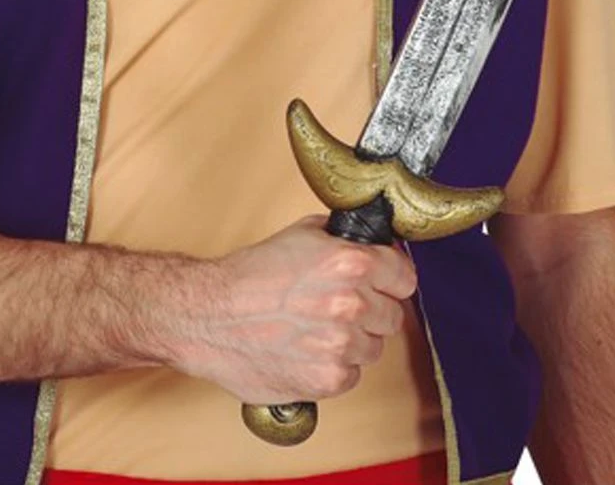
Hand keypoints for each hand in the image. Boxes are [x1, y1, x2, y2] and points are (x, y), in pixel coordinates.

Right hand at [171, 215, 416, 404]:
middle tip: (337, 306)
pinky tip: (306, 349)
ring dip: (352, 341)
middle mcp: (351, 304)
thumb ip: (344, 239)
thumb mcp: (301, 234)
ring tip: (315, 329)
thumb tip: (376, 243)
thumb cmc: (250, 275)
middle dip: (370, 311)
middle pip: (392, 316)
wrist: (210, 315)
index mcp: (350, 263)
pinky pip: (352, 374)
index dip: (390, 279)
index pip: (405, 278)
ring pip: (373, 348)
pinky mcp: (328, 379)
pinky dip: (334, 366)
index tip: (381, 283)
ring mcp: (341, 345)